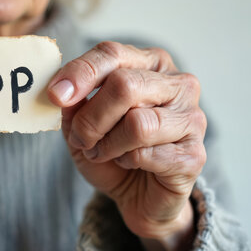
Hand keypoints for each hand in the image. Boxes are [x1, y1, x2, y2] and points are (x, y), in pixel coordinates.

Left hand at [48, 42, 205, 250]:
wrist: (139, 196)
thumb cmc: (112, 150)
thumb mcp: (81, 124)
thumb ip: (73, 103)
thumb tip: (62, 91)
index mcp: (150, 64)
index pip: (112, 54)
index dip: (80, 73)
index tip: (55, 96)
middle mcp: (178, 84)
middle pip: (124, 85)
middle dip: (91, 118)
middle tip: (80, 138)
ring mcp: (192, 118)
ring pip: (137, 123)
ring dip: (107, 144)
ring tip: (101, 153)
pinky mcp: (194, 154)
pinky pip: (147, 154)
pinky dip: (126, 162)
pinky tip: (129, 163)